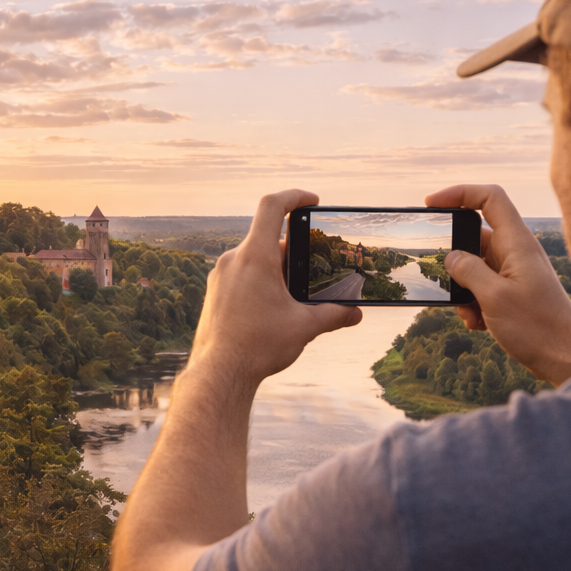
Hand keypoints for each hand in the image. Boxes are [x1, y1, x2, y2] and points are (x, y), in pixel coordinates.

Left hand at [191, 189, 362, 385]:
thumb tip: (355, 313)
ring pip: (253, 258)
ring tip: (294, 295)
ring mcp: (220, 276)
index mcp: (254, 257)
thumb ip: (333, 315)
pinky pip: (240, 275)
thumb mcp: (304, 327)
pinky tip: (273, 307)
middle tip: (313, 269)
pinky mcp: (214, 293)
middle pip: (267, 239)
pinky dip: (259, 281)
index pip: (272, 207)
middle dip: (293, 251)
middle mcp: (233, 260)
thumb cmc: (257, 347)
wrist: (219, 374)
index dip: (294, 196)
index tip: (312, 201)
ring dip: (276, 269)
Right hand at [426, 184, 570, 385]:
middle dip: (455, 260)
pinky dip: (474, 303)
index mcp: (517, 243)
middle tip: (446, 282)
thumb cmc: (538, 328)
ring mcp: (516, 272)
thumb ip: (468, 271)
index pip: (489, 198)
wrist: (565, 358)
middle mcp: (517, 252)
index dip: (459, 193)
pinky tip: (479, 323)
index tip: (431, 203)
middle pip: (475, 236)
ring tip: (469, 313)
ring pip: (475, 267)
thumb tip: (451, 257)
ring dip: (464, 289)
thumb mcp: (493, 298)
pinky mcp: (514, 291)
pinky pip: (484, 286)